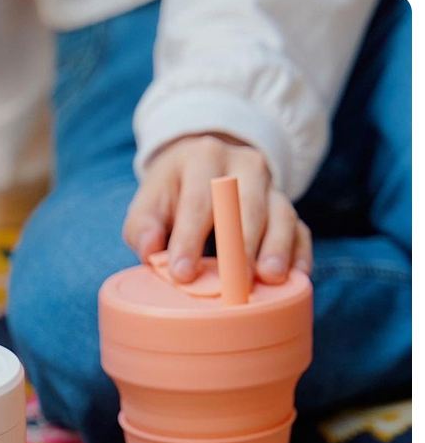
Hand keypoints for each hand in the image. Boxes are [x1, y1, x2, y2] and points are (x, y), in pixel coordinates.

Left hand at [123, 134, 312, 282]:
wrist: (205, 165)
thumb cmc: (173, 194)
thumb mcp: (149, 201)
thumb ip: (143, 226)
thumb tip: (150, 249)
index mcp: (203, 158)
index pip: (197, 202)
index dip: (189, 239)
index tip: (182, 273)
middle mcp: (243, 166)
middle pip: (245, 206)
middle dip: (239, 247)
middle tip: (233, 283)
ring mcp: (270, 186)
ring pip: (280, 215)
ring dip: (276, 248)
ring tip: (270, 278)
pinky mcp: (286, 207)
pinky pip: (300, 229)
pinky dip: (300, 253)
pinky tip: (297, 277)